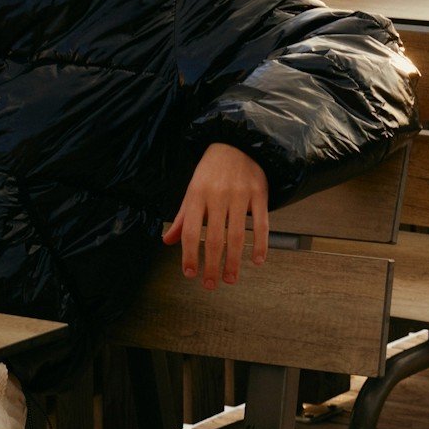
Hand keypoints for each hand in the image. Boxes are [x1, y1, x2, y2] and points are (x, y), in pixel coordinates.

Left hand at [162, 143, 268, 290]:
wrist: (237, 143)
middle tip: (210, 285)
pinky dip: (261, 244)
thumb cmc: (211, 171)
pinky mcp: (260, 193)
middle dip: (212, 265)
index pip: (191, 231)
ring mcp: (240, 194)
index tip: (190, 274)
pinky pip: (261, 223)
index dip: (190, 255)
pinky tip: (258, 260)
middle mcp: (218, 195)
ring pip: (237, 234)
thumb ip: (183, 218)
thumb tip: (167, 241)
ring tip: (230, 279)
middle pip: (215, 237)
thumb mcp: (192, 191)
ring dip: (234, 261)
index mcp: (197, 195)